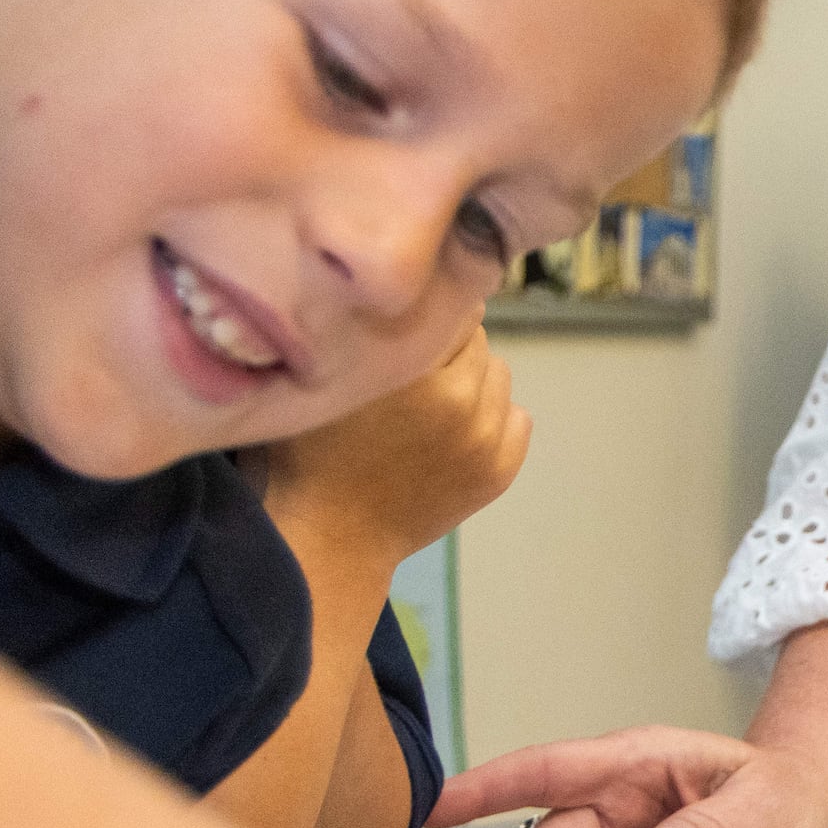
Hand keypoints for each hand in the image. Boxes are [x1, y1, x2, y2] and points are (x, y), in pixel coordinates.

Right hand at [250, 330, 530, 562]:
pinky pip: (517, 418)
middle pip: (478, 338)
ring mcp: (486, 439)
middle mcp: (461, 401)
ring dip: (471, 381)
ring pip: (498, 374)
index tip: (404, 325)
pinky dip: (492, 419)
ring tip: (428, 406)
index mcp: (416, 373)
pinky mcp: (500, 471)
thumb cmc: (310, 453)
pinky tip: (450, 434)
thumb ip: (369, 334)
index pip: (451, 306)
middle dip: (448, 347)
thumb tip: (406, 291)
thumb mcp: (327, 379)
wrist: (329, 537)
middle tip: (411, 372)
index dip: (425, 312)